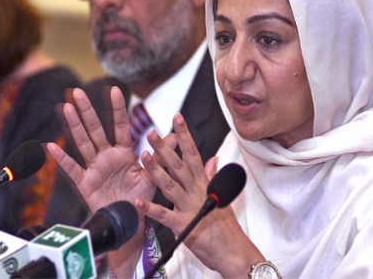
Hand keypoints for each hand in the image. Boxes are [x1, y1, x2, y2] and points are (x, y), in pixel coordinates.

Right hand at [46, 87, 156, 213]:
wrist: (129, 222)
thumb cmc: (139, 198)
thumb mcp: (152, 176)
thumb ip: (160, 156)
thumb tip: (175, 137)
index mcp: (124, 152)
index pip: (120, 125)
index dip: (118, 108)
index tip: (115, 90)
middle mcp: (107, 156)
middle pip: (96, 129)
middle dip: (87, 110)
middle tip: (78, 92)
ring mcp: (94, 167)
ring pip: (83, 142)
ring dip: (74, 126)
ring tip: (66, 107)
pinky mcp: (85, 183)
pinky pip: (72, 169)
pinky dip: (62, 158)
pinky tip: (52, 146)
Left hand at [136, 112, 263, 277]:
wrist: (235, 253)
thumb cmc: (227, 227)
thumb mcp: (221, 197)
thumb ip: (212, 176)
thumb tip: (212, 158)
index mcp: (204, 184)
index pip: (193, 153)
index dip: (184, 135)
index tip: (177, 117)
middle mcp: (197, 192)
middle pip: (179, 165)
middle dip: (164, 147)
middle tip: (151, 132)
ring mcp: (190, 208)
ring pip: (170, 185)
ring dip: (156, 170)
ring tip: (143, 156)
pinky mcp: (184, 226)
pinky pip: (165, 216)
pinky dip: (151, 209)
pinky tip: (138, 201)